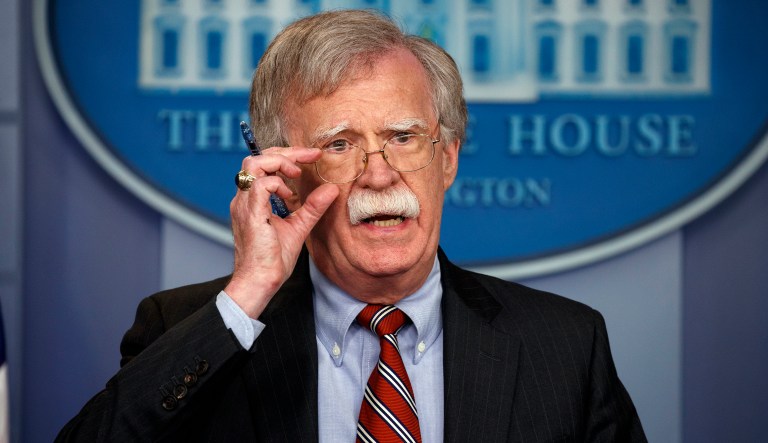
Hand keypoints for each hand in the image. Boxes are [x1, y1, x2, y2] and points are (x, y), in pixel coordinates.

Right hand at [224, 146, 338, 317]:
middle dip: (285, 152)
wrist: (260, 282)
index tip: (312, 156)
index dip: (288, 154)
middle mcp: (244, 198)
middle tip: (309, 156)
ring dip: (279, 162)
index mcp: (252, 200)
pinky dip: (277, 183)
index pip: (264, 164)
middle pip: (256, 157)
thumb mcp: (299, 227)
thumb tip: (331, 189)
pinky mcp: (250, 214)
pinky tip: (288, 196)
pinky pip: (260, 185)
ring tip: (296, 174)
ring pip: (253, 164)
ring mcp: (244, 205)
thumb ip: (313, 207)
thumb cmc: (273, 260)